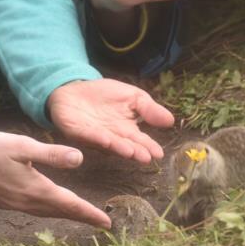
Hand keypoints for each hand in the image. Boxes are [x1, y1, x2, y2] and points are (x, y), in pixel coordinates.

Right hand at [0, 132, 110, 228]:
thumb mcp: (23, 146)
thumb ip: (51, 154)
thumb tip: (79, 159)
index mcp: (36, 189)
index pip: (70, 204)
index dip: (89, 213)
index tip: (106, 222)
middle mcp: (27, 201)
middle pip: (61, 212)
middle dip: (81, 216)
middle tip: (100, 222)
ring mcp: (14, 204)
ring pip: (47, 213)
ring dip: (65, 214)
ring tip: (79, 215)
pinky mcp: (4, 201)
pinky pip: (34, 211)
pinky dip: (49, 211)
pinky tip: (47, 205)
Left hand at [47, 79, 174, 163]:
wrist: (74, 88)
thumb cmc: (104, 95)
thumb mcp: (132, 96)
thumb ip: (148, 109)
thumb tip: (171, 120)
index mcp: (125, 130)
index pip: (140, 141)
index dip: (149, 147)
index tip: (159, 154)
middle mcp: (111, 137)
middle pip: (125, 146)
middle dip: (135, 151)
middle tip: (146, 157)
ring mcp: (93, 136)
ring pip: (107, 144)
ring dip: (118, 148)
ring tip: (130, 152)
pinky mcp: (75, 130)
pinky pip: (86, 135)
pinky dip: (96, 138)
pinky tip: (106, 139)